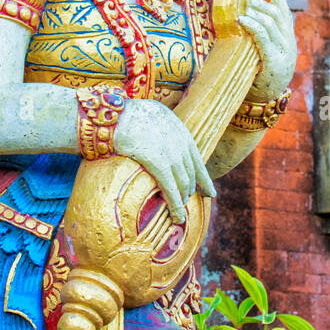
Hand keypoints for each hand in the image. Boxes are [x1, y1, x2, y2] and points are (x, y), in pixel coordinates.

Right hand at [114, 99, 214, 223]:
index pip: (197, 161)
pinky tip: (178, 217)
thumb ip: (163, 128)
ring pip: (183, 184)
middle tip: (186, 202)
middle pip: (191, 174)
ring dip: (183, 200)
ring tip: (180, 212)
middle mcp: (181, 144)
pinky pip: (171, 189)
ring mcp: (171, 154)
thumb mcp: (154, 116)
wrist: (119, 113)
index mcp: (181, 132)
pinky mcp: (158, 164)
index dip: (204, 179)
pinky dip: (176, 206)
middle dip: (191, 190)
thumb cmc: (130, 114)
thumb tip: (162, 136)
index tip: (209, 193)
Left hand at [239, 0, 297, 102]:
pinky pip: (266, 39)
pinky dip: (255, 26)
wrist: (266, 98)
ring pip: (274, 19)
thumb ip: (253, 23)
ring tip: (247, 1)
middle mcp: (286, 34)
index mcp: (282, 27)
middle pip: (278, 3)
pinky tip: (243, 20)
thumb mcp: (257, 41)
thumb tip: (234, 0)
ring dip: (259, 7)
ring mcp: (283, 48)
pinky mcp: (276, 62)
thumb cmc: (257, 66)